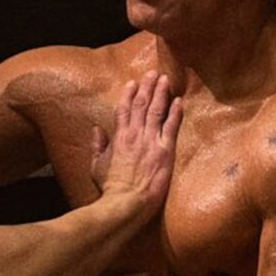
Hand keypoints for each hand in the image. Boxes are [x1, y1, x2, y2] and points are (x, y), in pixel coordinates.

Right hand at [90, 71, 182, 220]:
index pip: (123, 108)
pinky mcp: (165, 151)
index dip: (129, 94)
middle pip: (141, 104)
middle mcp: (135, 134)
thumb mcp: (97, 166)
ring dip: (161, 93)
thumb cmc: (111, 188)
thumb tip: (97, 130)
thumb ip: (98, 146)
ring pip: (156, 110)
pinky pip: (171, 127)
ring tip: (165, 79)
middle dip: (147, 86)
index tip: (133, 82)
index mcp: (118, 137)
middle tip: (153, 73)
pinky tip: (179, 100)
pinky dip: (175, 112)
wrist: (126, 202)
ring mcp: (151, 141)